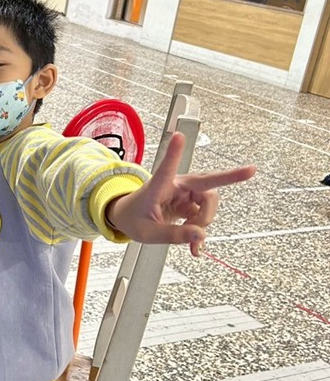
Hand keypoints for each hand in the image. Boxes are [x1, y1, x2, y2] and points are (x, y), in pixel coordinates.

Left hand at [105, 132, 255, 256]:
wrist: (128, 218)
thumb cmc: (134, 219)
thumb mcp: (148, 234)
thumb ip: (174, 235)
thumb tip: (201, 236)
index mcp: (158, 186)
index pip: (167, 168)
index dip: (174, 153)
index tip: (179, 135)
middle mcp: (176, 185)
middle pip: (207, 183)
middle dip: (228, 179)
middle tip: (251, 171)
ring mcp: (185, 193)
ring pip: (210, 202)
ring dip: (205, 221)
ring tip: (190, 238)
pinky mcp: (190, 202)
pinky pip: (205, 215)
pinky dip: (202, 230)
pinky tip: (196, 245)